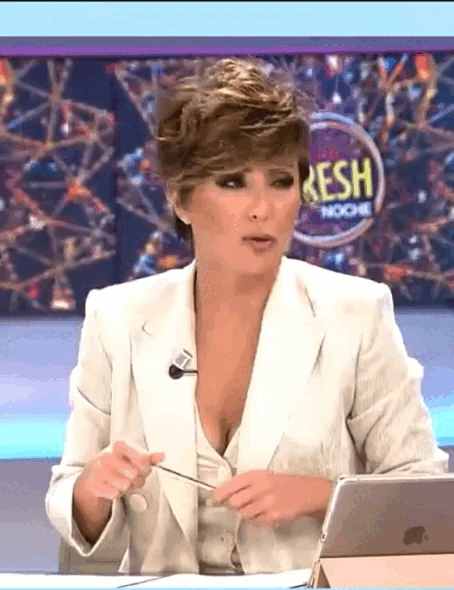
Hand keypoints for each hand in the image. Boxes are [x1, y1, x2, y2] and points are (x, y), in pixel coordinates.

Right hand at [79, 441, 164, 500]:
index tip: (144, 469)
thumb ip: (149, 457)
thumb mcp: (133, 457)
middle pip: (135, 474)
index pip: (142, 459)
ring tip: (122, 481)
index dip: (146, 468)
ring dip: (127, 487)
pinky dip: (116, 493)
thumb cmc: (117, 463)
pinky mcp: (93, 484)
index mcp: (120, 445)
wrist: (94, 473)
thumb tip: (161, 456)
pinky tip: (113, 487)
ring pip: (125, 485)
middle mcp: (107, 455)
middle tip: (132, 477)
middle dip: (136, 479)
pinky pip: (114, 494)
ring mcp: (98, 470)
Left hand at [211, 471, 333, 528]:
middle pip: (234, 502)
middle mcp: (261, 488)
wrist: (306, 491)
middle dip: (232, 506)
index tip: (214, 498)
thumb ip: (244, 483)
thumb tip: (223, 494)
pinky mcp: (273, 516)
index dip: (220, 493)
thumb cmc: (282, 483)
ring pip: (244, 514)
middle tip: (236, 505)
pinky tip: (264, 513)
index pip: (232, 485)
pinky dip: (256, 520)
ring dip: (245, 513)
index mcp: (257, 475)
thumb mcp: (263, 476)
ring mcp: (267, 503)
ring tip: (255, 508)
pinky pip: (256, 522)